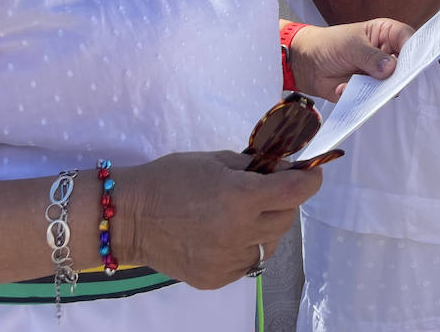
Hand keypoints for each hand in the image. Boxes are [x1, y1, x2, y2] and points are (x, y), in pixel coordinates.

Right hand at [118, 151, 318, 289]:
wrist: (128, 217)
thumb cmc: (170, 179)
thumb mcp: (215, 161)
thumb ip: (253, 167)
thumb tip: (283, 170)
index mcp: (240, 198)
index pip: (296, 192)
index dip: (310, 180)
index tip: (310, 173)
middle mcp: (239, 232)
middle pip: (286, 217)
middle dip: (284, 201)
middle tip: (267, 190)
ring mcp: (228, 260)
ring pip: (270, 243)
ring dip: (267, 226)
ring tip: (244, 214)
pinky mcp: (216, 278)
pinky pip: (248, 262)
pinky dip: (246, 247)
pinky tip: (226, 234)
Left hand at [288, 18, 411, 100]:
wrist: (306, 64)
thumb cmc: (329, 44)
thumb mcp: (351, 45)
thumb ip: (371, 57)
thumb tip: (391, 68)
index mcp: (387, 34)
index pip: (408, 39)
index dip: (414, 49)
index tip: (411, 62)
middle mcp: (387, 55)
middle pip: (405, 66)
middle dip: (398, 74)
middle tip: (387, 77)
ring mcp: (379, 75)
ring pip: (391, 86)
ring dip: (376, 88)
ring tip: (358, 82)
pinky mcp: (369, 91)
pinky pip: (372, 98)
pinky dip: (358, 95)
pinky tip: (341, 87)